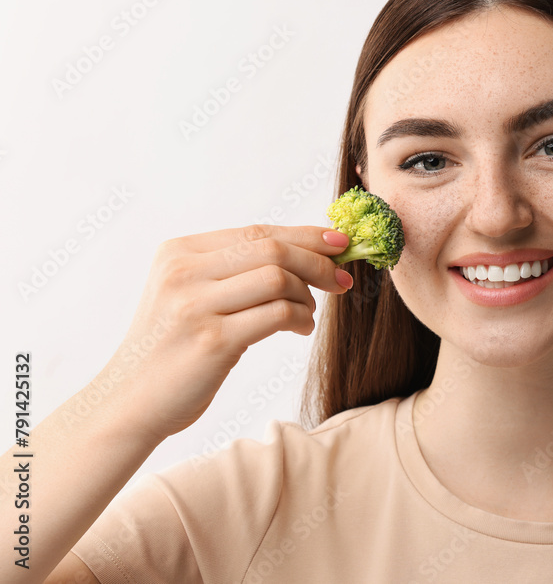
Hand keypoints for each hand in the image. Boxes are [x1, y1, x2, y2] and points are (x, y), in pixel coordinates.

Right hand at [99, 224, 351, 442]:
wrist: (128, 402)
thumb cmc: (172, 349)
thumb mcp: (189, 295)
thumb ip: (232, 271)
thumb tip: (306, 252)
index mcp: (179, 252)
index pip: (257, 231)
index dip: (305, 235)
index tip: (339, 243)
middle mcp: (183, 272)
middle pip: (272, 249)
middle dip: (318, 262)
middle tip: (342, 280)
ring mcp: (195, 306)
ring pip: (278, 279)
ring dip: (307, 296)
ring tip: (307, 314)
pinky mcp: (212, 341)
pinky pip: (277, 314)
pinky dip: (300, 318)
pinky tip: (300, 328)